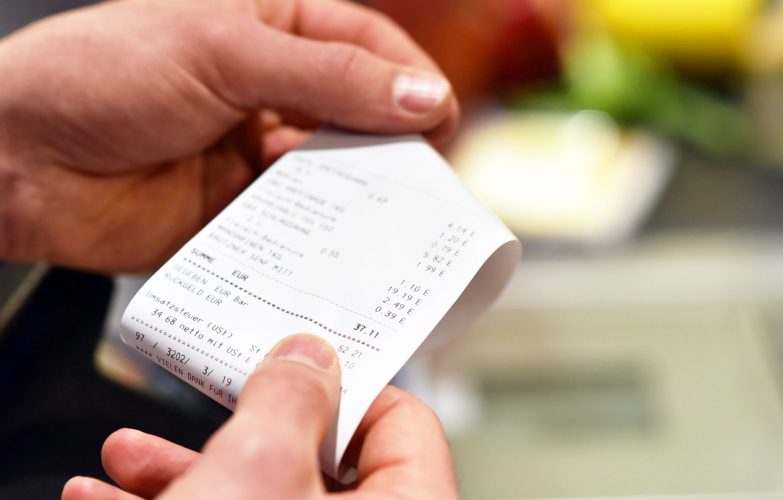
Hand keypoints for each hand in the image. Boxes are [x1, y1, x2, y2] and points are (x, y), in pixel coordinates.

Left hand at [0, 0, 458, 271]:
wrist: (12, 160)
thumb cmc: (98, 75)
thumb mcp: (224, 51)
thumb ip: (329, 77)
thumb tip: (424, 95)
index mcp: (271, 25)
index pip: (367, 45)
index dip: (411, 80)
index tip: (440, 121)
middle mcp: (271, 88)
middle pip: (362, 114)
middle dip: (392, 143)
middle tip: (421, 179)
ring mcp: (256, 152)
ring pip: (336, 173)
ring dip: (357, 192)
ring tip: (377, 211)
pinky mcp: (240, 212)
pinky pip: (299, 224)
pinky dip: (319, 234)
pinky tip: (327, 239)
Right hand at [61, 334, 458, 498]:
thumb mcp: (257, 470)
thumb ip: (288, 399)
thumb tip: (306, 354)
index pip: (405, 421)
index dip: (347, 384)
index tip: (295, 364)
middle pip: (315, 461)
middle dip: (233, 426)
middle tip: (199, 402)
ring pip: (257, 496)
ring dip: (183, 470)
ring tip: (124, 457)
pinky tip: (110, 497)